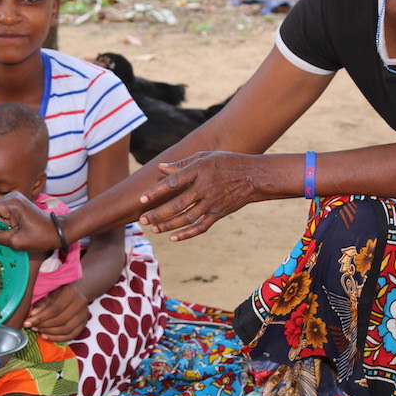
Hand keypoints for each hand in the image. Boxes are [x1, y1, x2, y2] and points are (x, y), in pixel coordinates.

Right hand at [0, 191, 59, 252]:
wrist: (57, 231)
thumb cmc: (40, 237)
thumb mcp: (16, 241)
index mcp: (11, 203)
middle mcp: (11, 196)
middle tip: (1, 234)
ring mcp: (14, 197)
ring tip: (8, 232)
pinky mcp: (16, 202)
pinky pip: (2, 211)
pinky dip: (3, 221)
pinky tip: (11, 229)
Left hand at [24, 283, 88, 342]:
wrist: (76, 294)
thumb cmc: (60, 294)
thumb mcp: (49, 295)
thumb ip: (41, 305)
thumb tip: (32, 315)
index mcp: (71, 292)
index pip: (54, 309)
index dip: (40, 318)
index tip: (27, 323)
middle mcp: (80, 303)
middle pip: (60, 320)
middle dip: (44, 326)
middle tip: (33, 327)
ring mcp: (84, 315)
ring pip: (65, 330)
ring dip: (49, 333)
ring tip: (38, 331)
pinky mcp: (84, 324)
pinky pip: (71, 336)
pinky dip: (57, 338)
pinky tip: (46, 336)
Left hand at [139, 151, 259, 240]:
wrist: (253, 176)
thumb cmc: (226, 163)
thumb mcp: (204, 157)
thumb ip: (181, 164)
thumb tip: (160, 168)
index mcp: (199, 170)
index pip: (173, 182)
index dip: (156, 192)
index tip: (141, 199)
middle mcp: (205, 187)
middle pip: (178, 204)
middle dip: (158, 214)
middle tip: (143, 220)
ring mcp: (212, 202)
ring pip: (187, 218)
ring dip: (169, 225)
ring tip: (154, 229)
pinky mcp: (219, 213)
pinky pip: (201, 227)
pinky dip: (187, 234)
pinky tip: (173, 238)